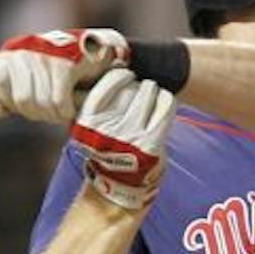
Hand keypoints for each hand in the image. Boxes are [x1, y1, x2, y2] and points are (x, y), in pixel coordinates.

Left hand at [0, 28, 129, 122]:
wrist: (97, 51)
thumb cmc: (58, 72)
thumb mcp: (27, 84)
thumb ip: (6, 96)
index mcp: (10, 54)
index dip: (12, 101)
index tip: (26, 103)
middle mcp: (25, 50)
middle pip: (22, 100)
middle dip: (38, 112)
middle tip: (50, 109)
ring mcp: (46, 56)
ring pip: (41, 103)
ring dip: (54, 114)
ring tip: (62, 108)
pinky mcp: (67, 65)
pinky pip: (59, 102)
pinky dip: (66, 112)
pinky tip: (71, 108)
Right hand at [69, 69, 177, 209]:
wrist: (119, 185)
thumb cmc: (108, 148)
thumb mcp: (91, 128)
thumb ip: (98, 106)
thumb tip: (116, 69)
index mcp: (87, 122)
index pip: (107, 84)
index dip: (121, 75)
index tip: (126, 76)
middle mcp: (107, 129)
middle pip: (130, 87)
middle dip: (139, 85)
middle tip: (141, 90)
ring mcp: (130, 137)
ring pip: (148, 93)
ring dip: (153, 90)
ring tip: (152, 95)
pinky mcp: (151, 144)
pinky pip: (165, 106)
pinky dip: (167, 99)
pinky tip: (164, 101)